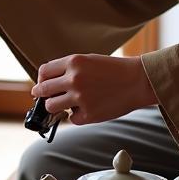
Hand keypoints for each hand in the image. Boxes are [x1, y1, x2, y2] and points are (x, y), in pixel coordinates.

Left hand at [32, 54, 156, 125]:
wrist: (138, 81)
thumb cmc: (114, 70)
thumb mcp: (88, 60)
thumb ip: (68, 69)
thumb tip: (47, 82)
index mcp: (73, 62)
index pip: (44, 72)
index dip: (41, 79)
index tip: (42, 84)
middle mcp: (74, 79)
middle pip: (43, 90)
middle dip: (40, 94)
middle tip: (42, 97)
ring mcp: (80, 98)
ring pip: (51, 106)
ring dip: (56, 106)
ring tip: (66, 104)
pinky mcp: (89, 114)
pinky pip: (72, 119)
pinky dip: (77, 116)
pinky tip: (89, 109)